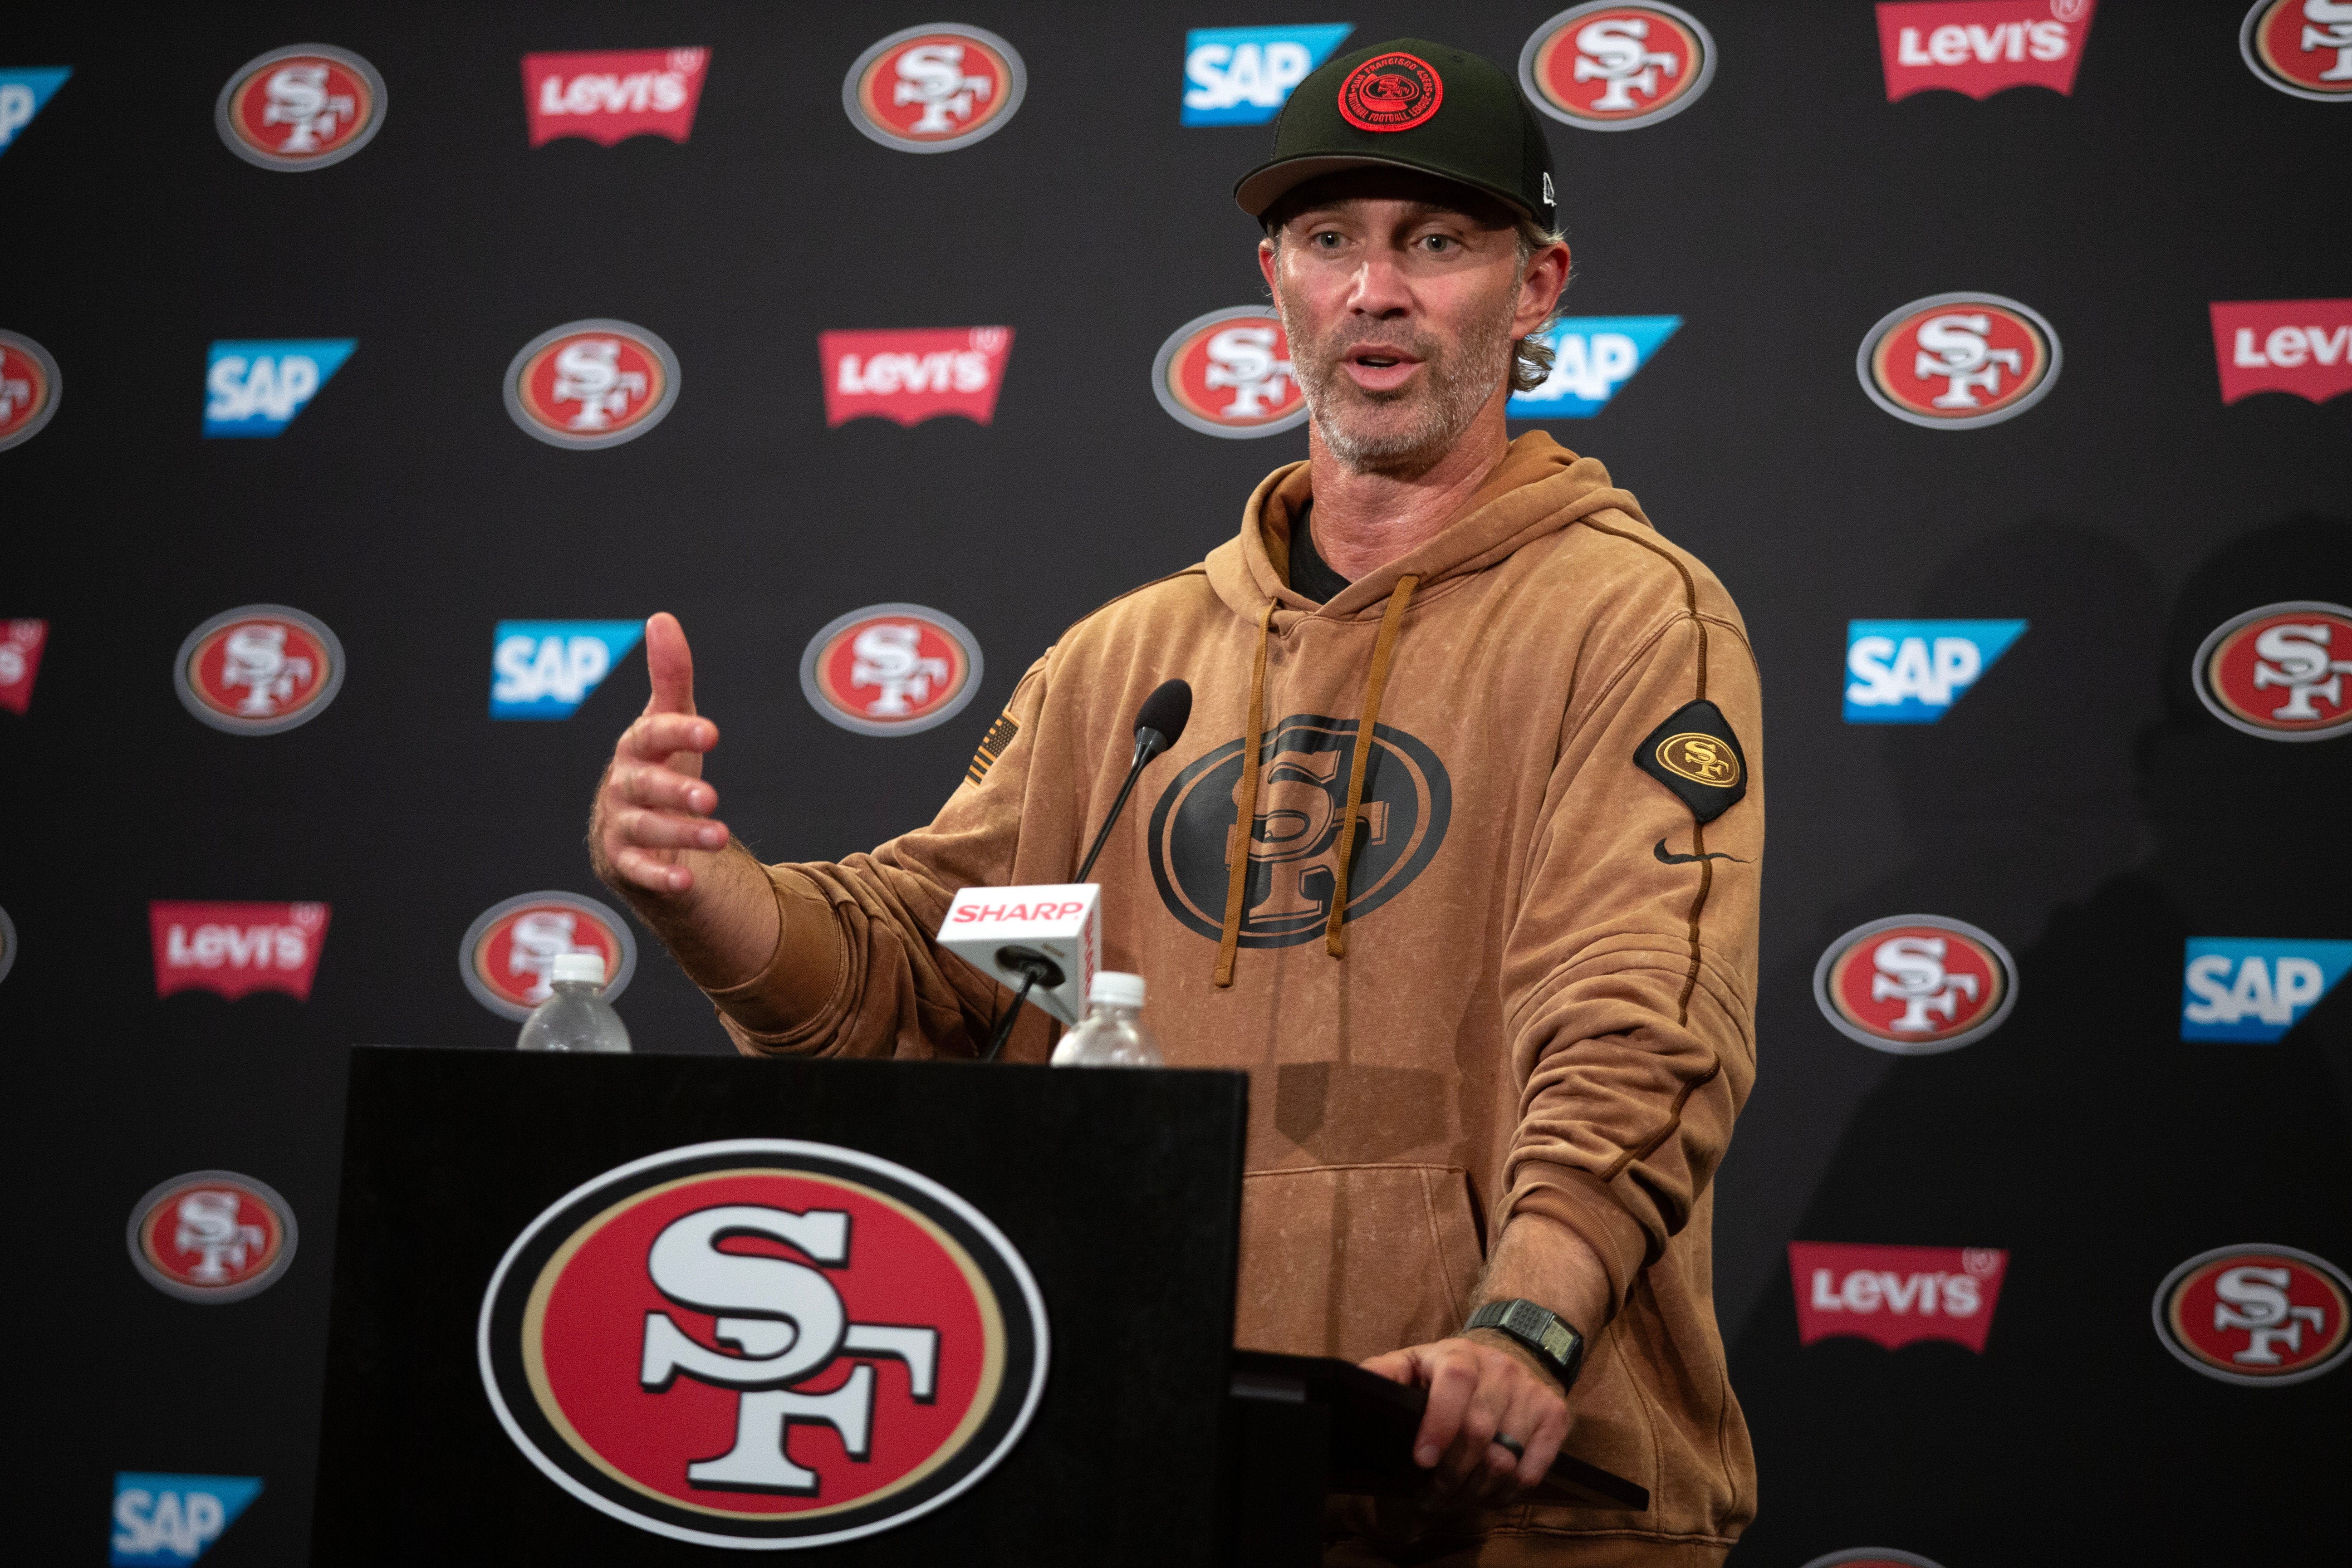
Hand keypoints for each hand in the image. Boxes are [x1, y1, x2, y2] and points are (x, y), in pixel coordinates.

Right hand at [591, 613, 729, 897]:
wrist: (639, 828)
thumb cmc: (660, 765)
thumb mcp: (669, 722)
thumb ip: (670, 676)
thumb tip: (662, 619)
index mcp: (636, 748)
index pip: (651, 736)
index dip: (677, 732)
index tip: (711, 732)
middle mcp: (623, 786)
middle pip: (644, 787)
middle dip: (675, 791)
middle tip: (710, 797)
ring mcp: (621, 825)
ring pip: (645, 830)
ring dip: (680, 834)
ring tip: (719, 835)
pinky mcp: (625, 864)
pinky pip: (639, 872)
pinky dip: (660, 876)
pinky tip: (685, 881)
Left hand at [1360, 1331, 1569, 1508]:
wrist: (1515, 1349)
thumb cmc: (1452, 1367)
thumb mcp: (1415, 1360)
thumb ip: (1385, 1373)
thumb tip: (1355, 1385)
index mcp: (1460, 1356)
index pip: (1455, 1385)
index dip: (1438, 1426)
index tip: (1422, 1460)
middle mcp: (1500, 1370)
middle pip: (1478, 1433)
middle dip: (1450, 1475)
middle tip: (1432, 1497)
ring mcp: (1531, 1393)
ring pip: (1505, 1458)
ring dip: (1476, 1490)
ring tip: (1455, 1499)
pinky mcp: (1555, 1415)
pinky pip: (1533, 1469)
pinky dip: (1508, 1492)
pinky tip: (1488, 1494)